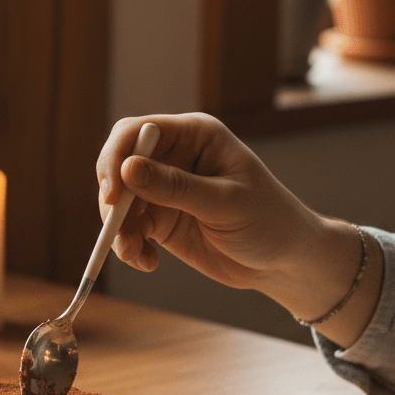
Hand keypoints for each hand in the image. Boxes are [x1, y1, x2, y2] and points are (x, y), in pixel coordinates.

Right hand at [95, 113, 382, 342]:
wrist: (284, 261)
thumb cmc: (268, 221)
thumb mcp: (224, 203)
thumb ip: (176, 187)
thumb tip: (126, 170)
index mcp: (195, 135)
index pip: (137, 132)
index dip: (116, 158)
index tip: (112, 195)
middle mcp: (175, 156)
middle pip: (118, 164)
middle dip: (111, 197)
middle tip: (116, 228)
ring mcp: (164, 189)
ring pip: (118, 201)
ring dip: (118, 229)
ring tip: (136, 254)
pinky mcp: (160, 219)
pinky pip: (128, 228)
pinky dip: (128, 246)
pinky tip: (148, 262)